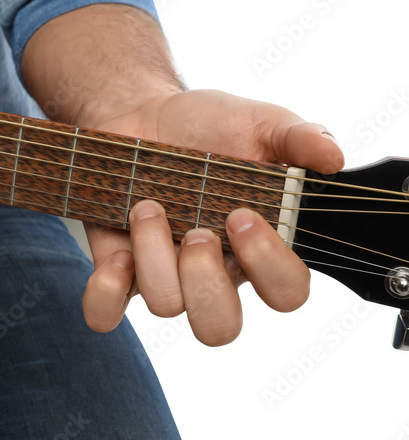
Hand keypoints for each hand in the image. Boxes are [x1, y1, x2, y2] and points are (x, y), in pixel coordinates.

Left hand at [80, 89, 344, 345]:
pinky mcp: (116, 265)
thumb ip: (300, 138)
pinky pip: (105, 311)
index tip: (243, 216)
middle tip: (198, 230)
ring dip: (153, 255)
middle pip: (219, 327)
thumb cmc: (207, 125)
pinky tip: (116, 251)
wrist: (142, 112)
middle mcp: (212, 271)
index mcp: (257, 247)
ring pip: (165, 305)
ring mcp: (162, 272)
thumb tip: (332, 158)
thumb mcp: (260, 122)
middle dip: (206, 282)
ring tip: (147, 205)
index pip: (286, 293)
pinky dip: (106, 291)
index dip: (269, 268)